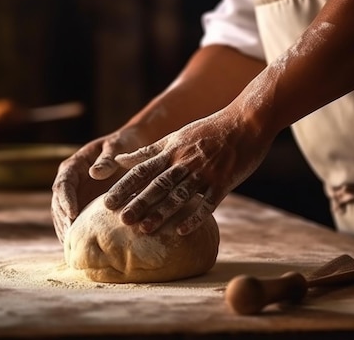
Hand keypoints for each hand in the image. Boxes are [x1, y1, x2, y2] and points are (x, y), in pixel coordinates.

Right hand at [51, 128, 146, 243]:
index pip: (63, 184)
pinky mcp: (84, 205)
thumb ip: (107, 159)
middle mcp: (70, 182)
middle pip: (59, 204)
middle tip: (72, 240)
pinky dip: (77, 234)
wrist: (130, 146)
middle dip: (64, 222)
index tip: (72, 215)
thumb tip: (94, 173)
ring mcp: (76, 195)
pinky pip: (77, 221)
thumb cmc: (123, 144)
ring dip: (67, 232)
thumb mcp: (116, 146)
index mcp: (74, 166)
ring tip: (74, 250)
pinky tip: (83, 249)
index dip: (66, 200)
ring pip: (64, 216)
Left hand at [104, 106, 272, 235]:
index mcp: (171, 151)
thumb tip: (119, 159)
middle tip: (121, 220)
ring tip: (145, 229)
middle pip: (157, 184)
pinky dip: (195, 217)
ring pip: (179, 195)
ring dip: (161, 212)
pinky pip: (208, 202)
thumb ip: (148, 150)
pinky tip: (181, 231)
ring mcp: (205, 172)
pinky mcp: (224, 182)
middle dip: (139, 202)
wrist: (246, 121)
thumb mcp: (176, 136)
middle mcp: (184, 162)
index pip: (142, 171)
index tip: (107, 203)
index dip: (124, 187)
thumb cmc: (209, 130)